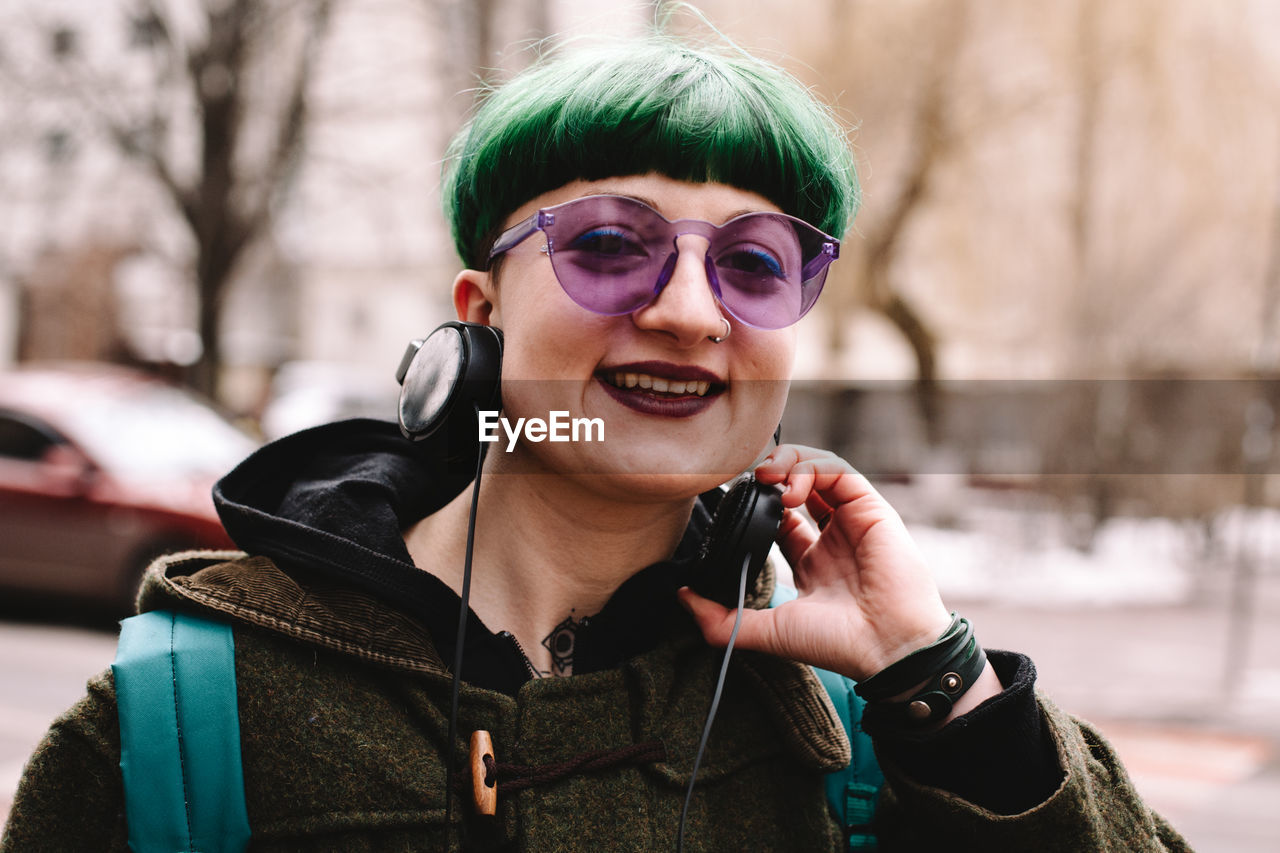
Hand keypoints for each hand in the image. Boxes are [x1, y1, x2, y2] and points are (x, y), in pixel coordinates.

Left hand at [678, 445, 953, 681]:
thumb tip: (682, 597)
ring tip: (767, 478)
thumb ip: (722, 619)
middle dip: (770, 474)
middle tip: (750, 481)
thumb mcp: (767, 632)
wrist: (886, 648)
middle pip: (798, 486)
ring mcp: (853, 521)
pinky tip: (790, 490)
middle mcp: (833, 538)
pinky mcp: (871, 508)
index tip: (735, 507)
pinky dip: (811, 468)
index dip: (756, 505)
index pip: (778, 519)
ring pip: (819, 470)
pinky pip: (840, 471)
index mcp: (811, 563)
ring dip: (788, 464)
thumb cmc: (836, 644)